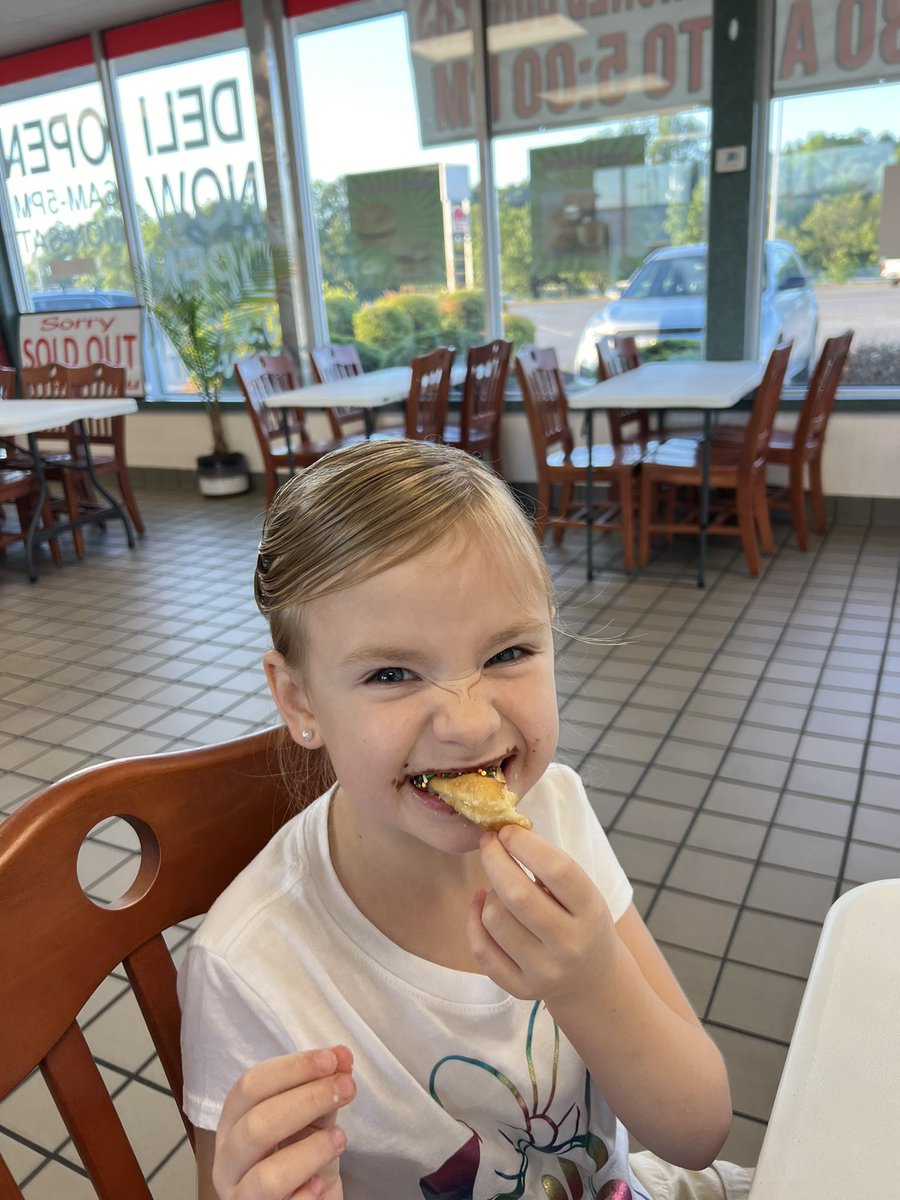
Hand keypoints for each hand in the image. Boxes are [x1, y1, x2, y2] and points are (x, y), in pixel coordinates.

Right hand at [211, 1046, 353, 1199]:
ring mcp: (241, 1196)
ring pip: (266, 1177)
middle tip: (346, 1087)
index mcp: (234, 1121)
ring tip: (340, 1139)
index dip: (293, 1068)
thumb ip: (322, 1087)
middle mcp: (229, 1160)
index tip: (332, 1059)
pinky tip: (321, 1185)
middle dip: (307, 1100)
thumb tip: (342, 1057)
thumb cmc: (300, 1154)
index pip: (251, 1086)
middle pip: (255, 1125)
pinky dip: (306, 1197)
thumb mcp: (310, 1117)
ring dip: (311, 1152)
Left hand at [466, 826, 616, 1007]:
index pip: (557, 870)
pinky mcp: (520, 988)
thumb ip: (550, 866)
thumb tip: (506, 834)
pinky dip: (474, 919)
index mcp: (590, 911)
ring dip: (490, 893)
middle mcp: (569, 944)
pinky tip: (481, 904)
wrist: (591, 978)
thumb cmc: (581, 920)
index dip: (526, 844)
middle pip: (518, 895)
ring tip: (499, 886)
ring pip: (495, 919)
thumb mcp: (582, 892)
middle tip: (488, 842)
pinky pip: (481, 949)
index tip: (506, 830)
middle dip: (495, 860)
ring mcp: (544, 971)